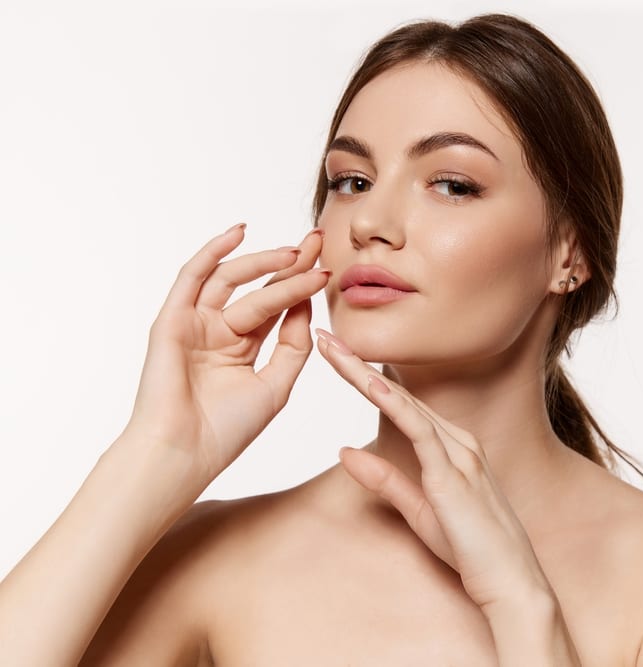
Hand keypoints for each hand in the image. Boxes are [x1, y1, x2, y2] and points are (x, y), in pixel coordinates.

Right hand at [123, 224, 327, 487]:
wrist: (184, 453)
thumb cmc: (227, 430)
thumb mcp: (277, 384)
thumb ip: (294, 344)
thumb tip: (307, 306)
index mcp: (242, 346)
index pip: (277, 305)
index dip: (301, 283)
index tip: (329, 266)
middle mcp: (218, 330)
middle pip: (258, 286)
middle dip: (289, 264)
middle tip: (317, 243)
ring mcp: (195, 323)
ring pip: (232, 280)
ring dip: (263, 261)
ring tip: (295, 251)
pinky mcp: (172, 320)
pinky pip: (191, 277)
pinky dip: (213, 253)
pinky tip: (238, 233)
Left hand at [314, 328, 554, 613]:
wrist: (510, 581)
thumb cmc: (470, 550)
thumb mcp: (417, 511)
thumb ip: (384, 479)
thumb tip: (344, 451)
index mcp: (451, 447)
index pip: (399, 403)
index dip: (363, 377)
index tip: (333, 354)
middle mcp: (458, 440)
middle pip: (398, 393)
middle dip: (357, 363)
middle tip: (322, 334)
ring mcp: (459, 453)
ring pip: (405, 403)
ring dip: (365, 373)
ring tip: (332, 348)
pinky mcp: (455, 474)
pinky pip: (421, 430)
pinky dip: (394, 404)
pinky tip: (369, 384)